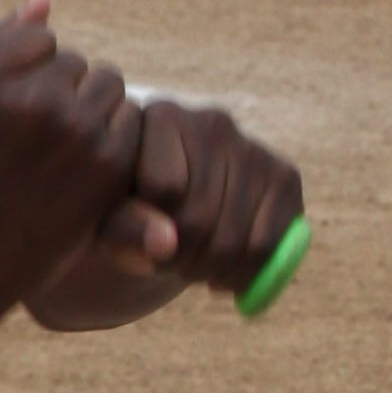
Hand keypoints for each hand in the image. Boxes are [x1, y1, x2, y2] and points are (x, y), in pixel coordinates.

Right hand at [0, 6, 149, 324]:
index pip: (38, 37)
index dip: (33, 70)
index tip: (20, 106)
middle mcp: (26, 101)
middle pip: (76, 60)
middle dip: (65, 91)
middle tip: (43, 137)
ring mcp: (71, 131)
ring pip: (108, 83)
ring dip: (96, 109)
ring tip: (67, 149)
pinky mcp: (108, 160)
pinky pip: (130, 118)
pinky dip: (116, 137)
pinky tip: (88, 165)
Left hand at [29, 97, 303, 326]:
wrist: (170, 210)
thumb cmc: (127, 211)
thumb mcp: (107, 221)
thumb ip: (124, 229)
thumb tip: (165, 244)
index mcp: (160, 117)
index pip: (164, 188)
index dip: (148, 231)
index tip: (137, 244)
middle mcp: (212, 122)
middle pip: (200, 217)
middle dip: (179, 261)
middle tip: (168, 267)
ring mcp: (252, 147)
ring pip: (235, 238)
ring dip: (210, 273)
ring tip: (191, 270)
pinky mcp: (284, 176)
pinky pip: (270, 244)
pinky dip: (246, 274)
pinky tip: (223, 274)